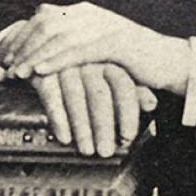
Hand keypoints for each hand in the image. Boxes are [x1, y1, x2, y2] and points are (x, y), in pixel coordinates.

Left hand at [0, 2, 190, 95]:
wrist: (166, 60)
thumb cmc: (130, 57)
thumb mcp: (98, 43)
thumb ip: (73, 38)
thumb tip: (43, 35)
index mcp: (86, 11)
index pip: (45, 17)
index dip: (23, 35)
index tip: (7, 54)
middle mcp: (92, 14)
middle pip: (47, 26)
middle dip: (25, 47)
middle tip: (9, 67)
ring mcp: (104, 27)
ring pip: (60, 39)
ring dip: (35, 57)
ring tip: (20, 73)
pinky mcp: (116, 43)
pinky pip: (79, 52)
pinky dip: (57, 62)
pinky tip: (42, 72)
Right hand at [30, 63, 157, 156]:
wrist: (44, 42)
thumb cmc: (84, 61)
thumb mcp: (110, 70)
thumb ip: (132, 86)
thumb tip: (152, 103)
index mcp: (109, 58)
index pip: (124, 85)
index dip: (127, 113)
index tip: (128, 137)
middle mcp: (89, 60)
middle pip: (99, 95)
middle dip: (103, 127)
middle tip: (106, 152)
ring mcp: (66, 63)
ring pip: (76, 97)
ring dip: (82, 127)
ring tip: (87, 150)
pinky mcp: (43, 70)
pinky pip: (50, 95)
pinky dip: (58, 118)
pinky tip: (64, 138)